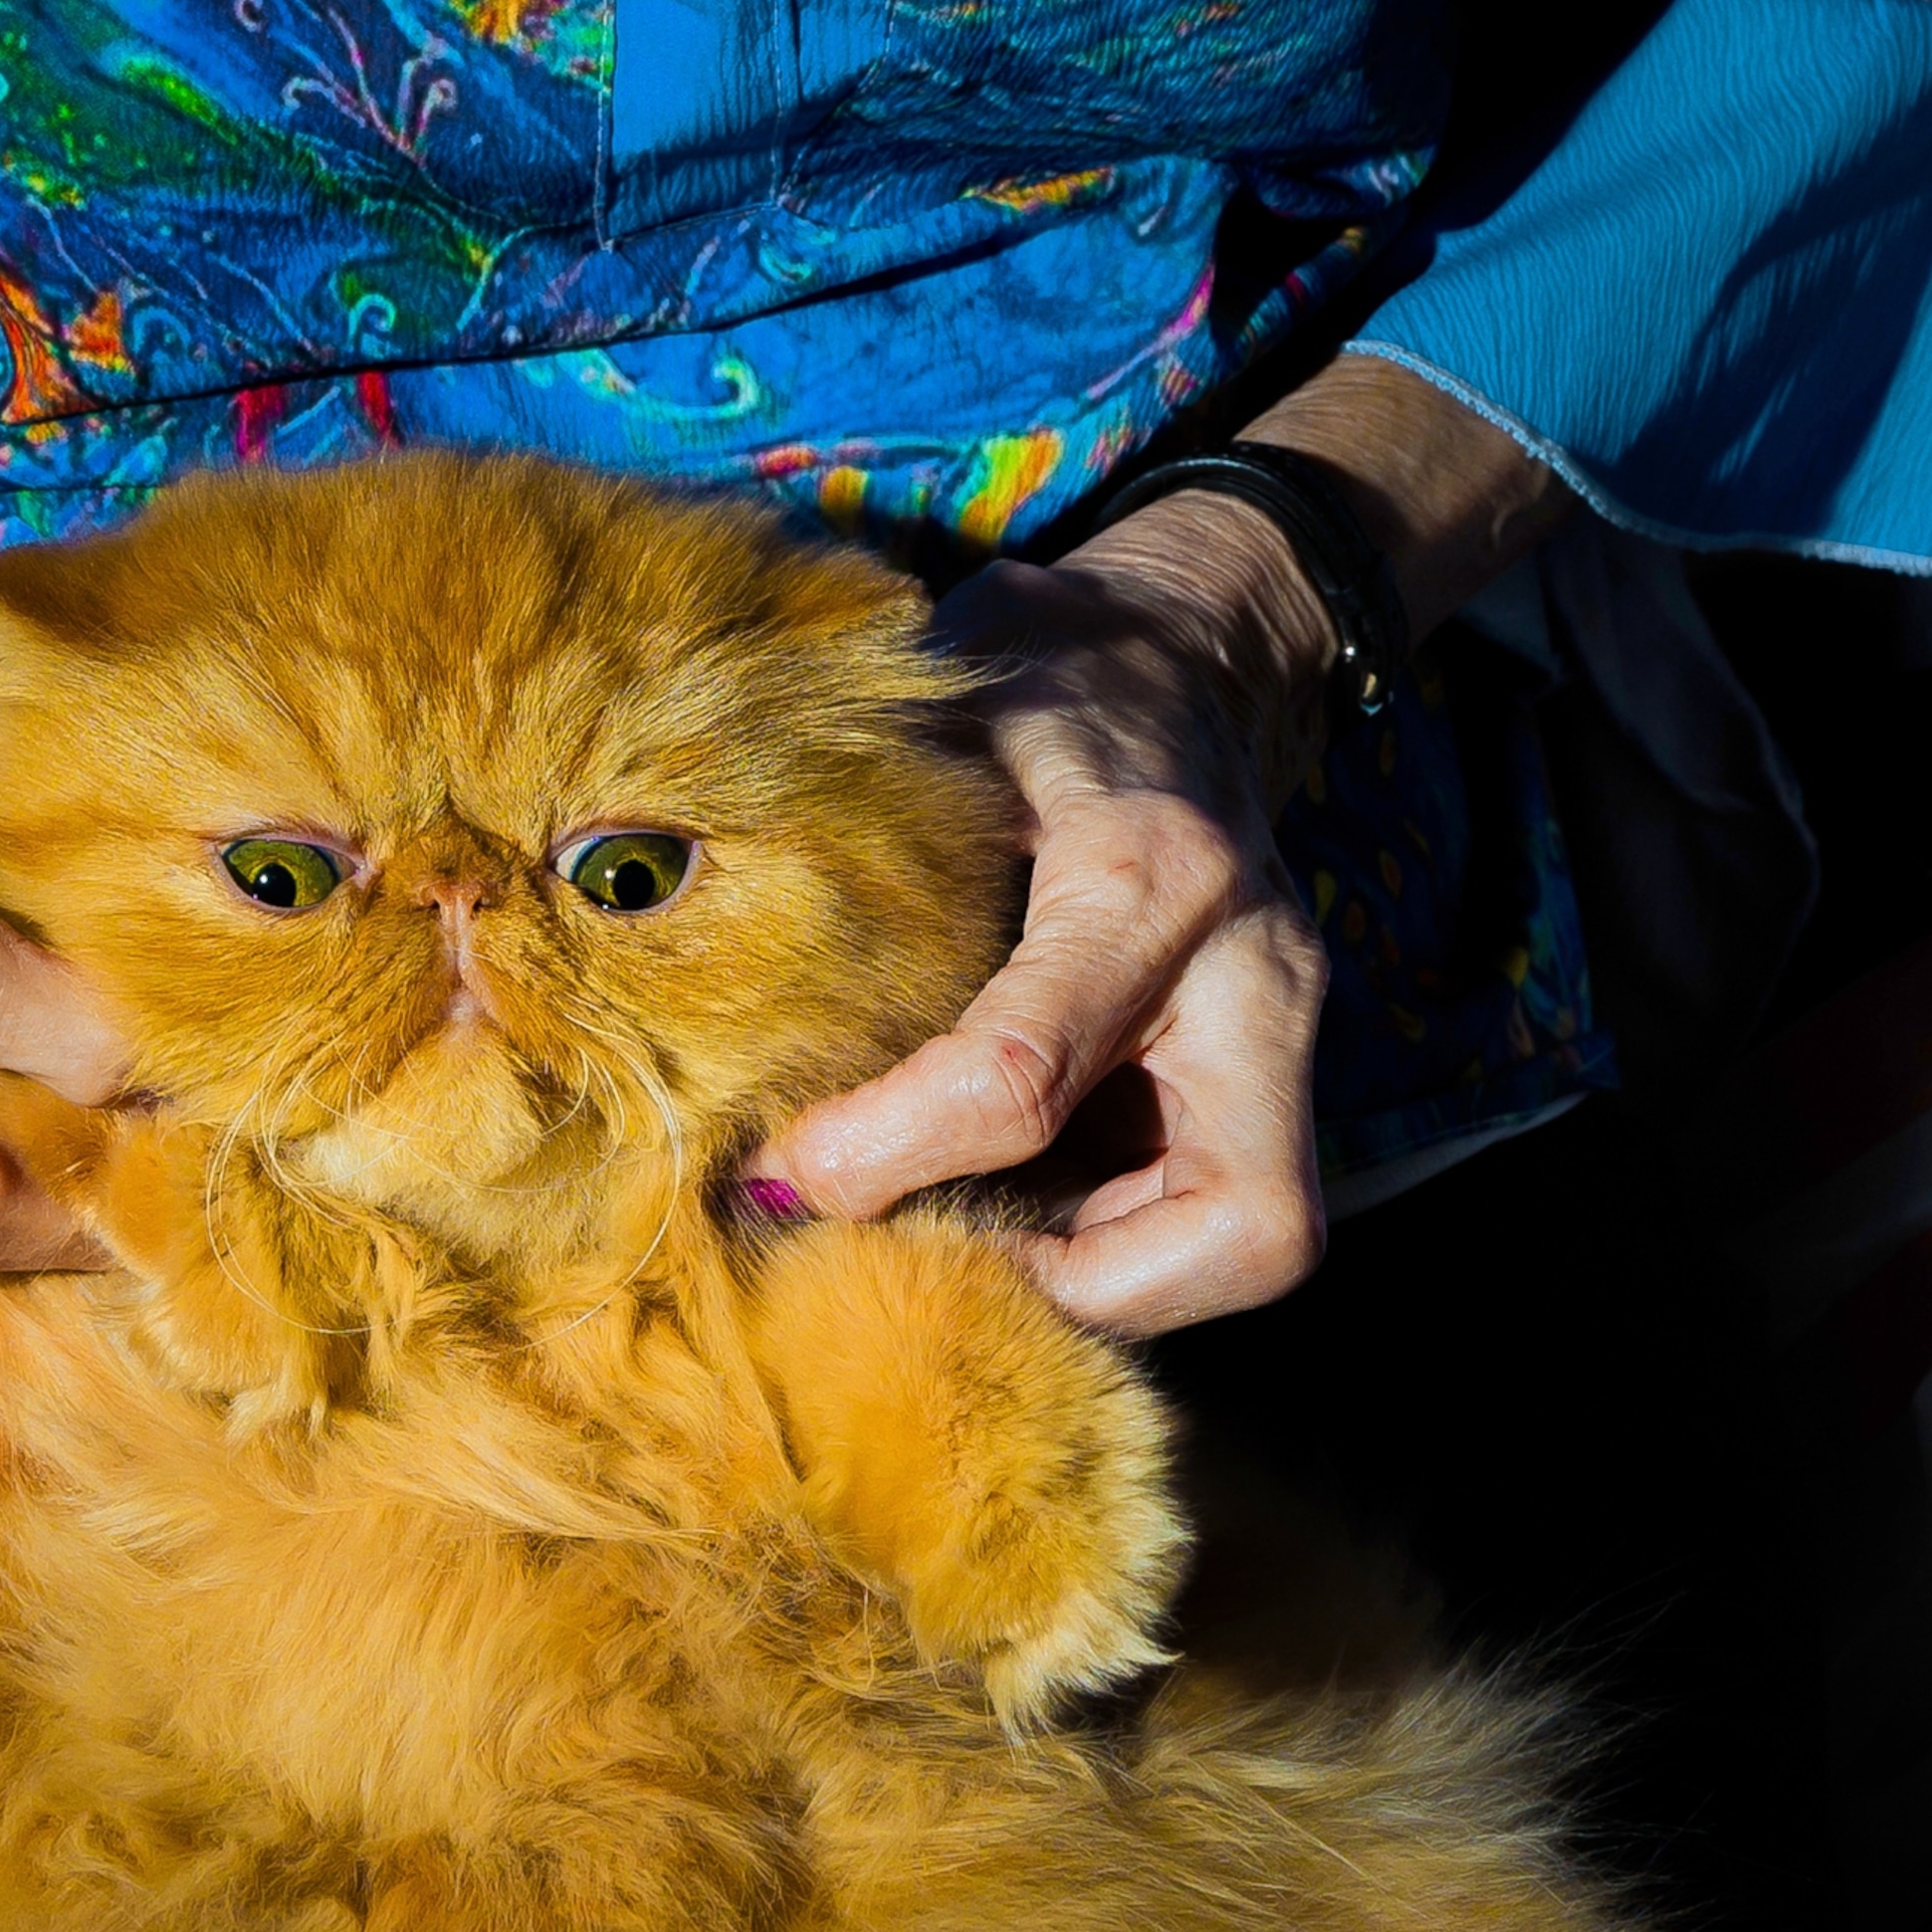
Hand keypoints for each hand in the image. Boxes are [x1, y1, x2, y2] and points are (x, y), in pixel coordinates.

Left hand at [747, 491, 1333, 1336]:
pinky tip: (991, 1192)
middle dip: (1075, 1287)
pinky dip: (1098, 1238)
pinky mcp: (1264, 1078)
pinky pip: (1208, 1215)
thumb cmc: (1037, 673)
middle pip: (1241, 1227)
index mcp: (1146, 870)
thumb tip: (656, 948)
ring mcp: (1275, 1038)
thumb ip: (830, 843)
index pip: (1015, 1078)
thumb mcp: (928, 713)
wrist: (1187, 644)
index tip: (781, 1168)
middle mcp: (1249, 977)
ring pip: (1246, 1244)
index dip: (881, 1152)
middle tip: (924, 1255)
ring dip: (1089, 1278)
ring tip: (945, 1228)